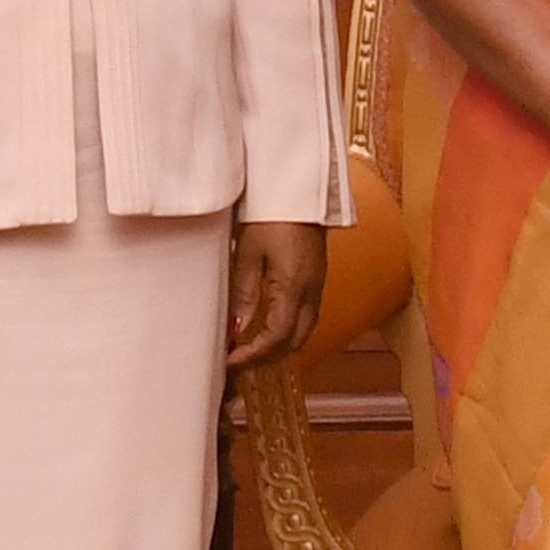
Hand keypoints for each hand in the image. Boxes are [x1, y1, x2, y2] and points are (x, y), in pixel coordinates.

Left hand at [226, 220, 330, 370]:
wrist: (297, 187)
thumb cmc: (271, 213)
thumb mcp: (248, 252)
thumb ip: (243, 294)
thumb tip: (237, 329)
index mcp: (294, 286)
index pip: (276, 337)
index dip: (253, 355)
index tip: (231, 362)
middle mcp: (311, 291)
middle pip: (294, 341)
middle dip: (267, 358)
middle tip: (239, 361)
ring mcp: (318, 285)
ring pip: (304, 331)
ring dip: (279, 346)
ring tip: (251, 350)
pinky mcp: (317, 277)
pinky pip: (308, 316)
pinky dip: (289, 331)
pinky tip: (269, 328)